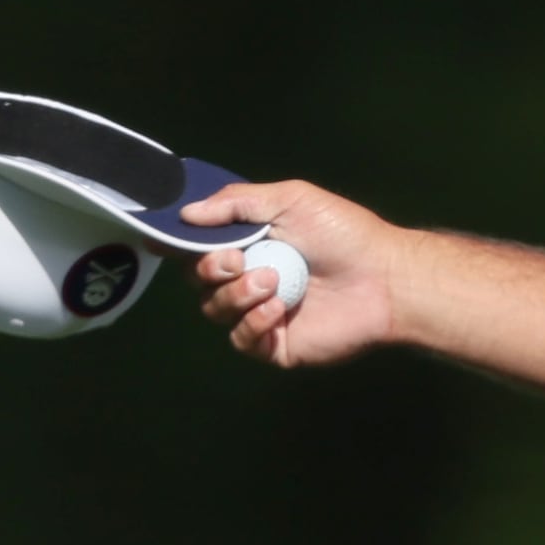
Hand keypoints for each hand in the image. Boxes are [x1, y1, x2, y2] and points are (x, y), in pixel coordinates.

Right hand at [181, 179, 402, 367]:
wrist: (384, 278)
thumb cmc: (343, 233)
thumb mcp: (290, 199)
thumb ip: (235, 203)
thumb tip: (187, 214)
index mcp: (251, 243)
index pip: (200, 246)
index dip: (178, 244)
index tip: (161, 237)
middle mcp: (250, 278)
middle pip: (198, 280)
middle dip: (209, 269)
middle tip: (236, 260)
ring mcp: (260, 313)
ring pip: (214, 310)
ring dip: (235, 294)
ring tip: (270, 282)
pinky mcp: (274, 345)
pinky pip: (241, 339)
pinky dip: (253, 322)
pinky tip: (277, 308)